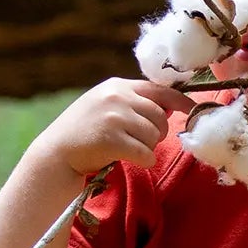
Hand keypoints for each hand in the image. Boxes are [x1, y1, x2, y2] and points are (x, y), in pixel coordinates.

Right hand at [39, 76, 195, 177]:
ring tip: (128, 149)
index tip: (192, 110)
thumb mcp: (105, 105)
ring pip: (155, 135)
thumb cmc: (84, 132)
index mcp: (117, 86)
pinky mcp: (112, 139)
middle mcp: (117, 97)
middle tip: (139, 142)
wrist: (56, 153)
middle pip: (160, 116)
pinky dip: (144, 161)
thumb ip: (133, 103)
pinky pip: (147, 153)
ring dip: (148, 147)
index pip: (159, 89)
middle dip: (157, 133)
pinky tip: (130, 160)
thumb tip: (170, 108)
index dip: (180, 100)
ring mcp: (114, 117)